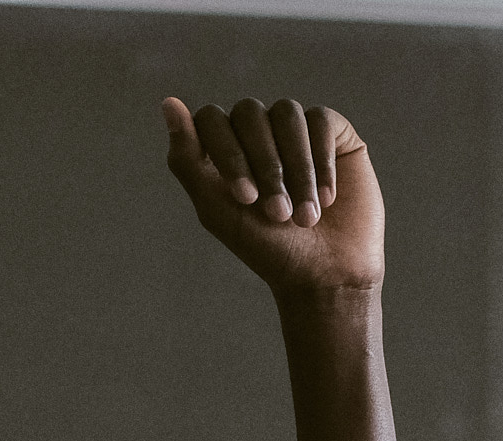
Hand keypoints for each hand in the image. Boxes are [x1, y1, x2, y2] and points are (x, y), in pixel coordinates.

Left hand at [164, 97, 381, 294]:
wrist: (328, 275)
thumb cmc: (270, 249)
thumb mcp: (218, 209)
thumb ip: (187, 159)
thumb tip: (169, 103)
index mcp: (225, 150)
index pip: (211, 119)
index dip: (227, 152)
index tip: (245, 198)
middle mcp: (259, 133)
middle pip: (249, 113)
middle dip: (264, 165)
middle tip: (278, 214)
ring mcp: (296, 130)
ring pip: (287, 114)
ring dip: (296, 167)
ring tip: (306, 216)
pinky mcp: (334, 134)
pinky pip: (321, 121)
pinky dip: (321, 161)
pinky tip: (327, 199)